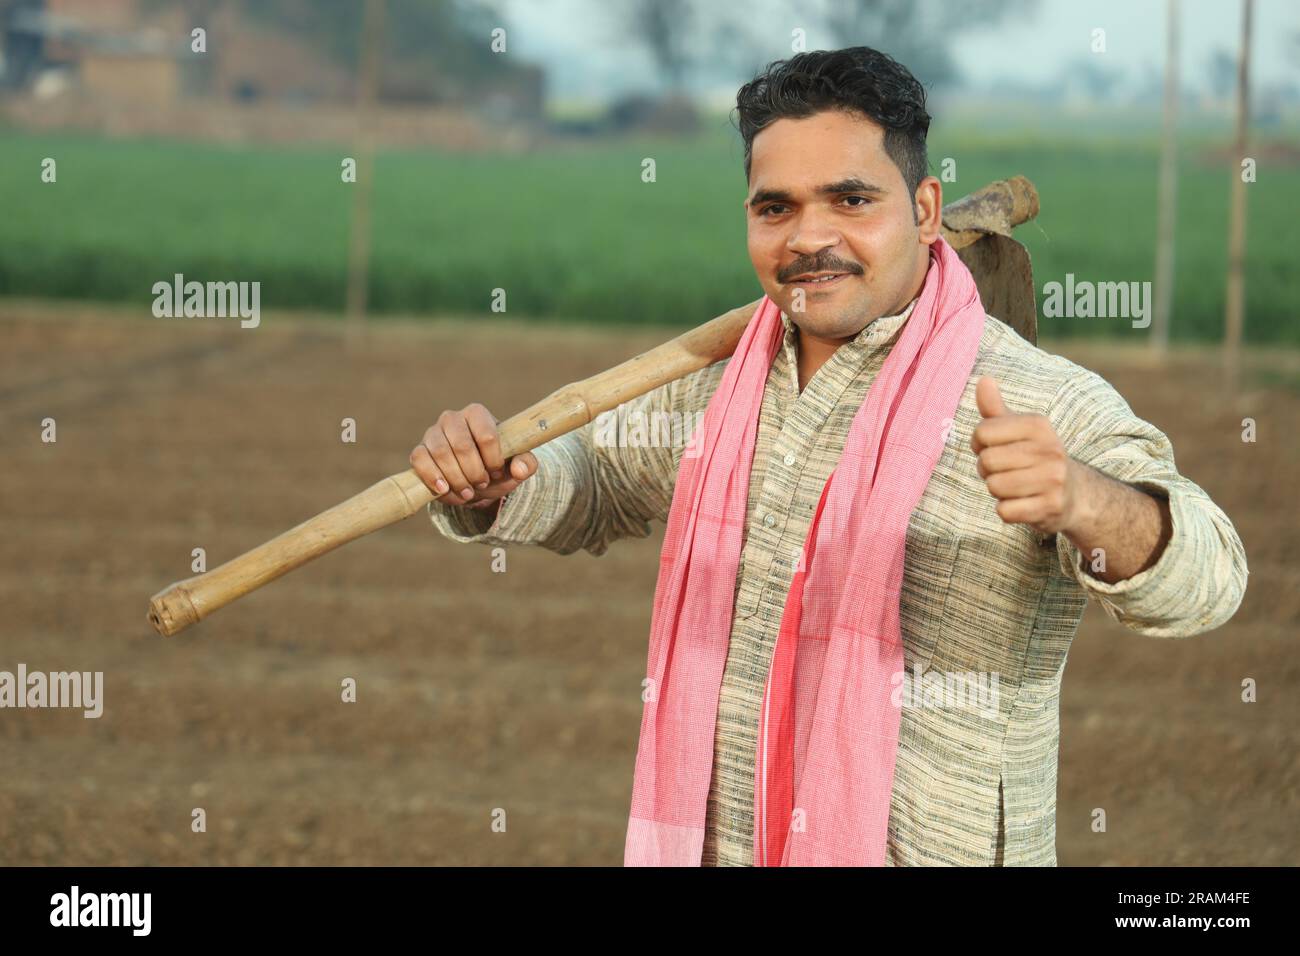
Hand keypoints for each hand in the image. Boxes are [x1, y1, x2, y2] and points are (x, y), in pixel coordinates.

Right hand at [410, 403, 537, 508]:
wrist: (473, 481)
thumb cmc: (496, 468)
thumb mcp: (515, 467)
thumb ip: (526, 464)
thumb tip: (519, 468)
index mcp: (478, 414)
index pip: (487, 435)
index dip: (493, 460)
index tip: (497, 472)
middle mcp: (453, 418)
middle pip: (463, 446)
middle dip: (474, 472)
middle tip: (481, 485)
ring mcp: (433, 433)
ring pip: (441, 454)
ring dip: (456, 479)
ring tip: (468, 492)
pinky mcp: (419, 450)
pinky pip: (420, 460)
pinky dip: (432, 477)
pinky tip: (444, 489)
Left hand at [970, 377, 1081, 535]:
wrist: (1073, 495)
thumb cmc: (1034, 457)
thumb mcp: (1018, 430)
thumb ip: (995, 409)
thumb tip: (983, 379)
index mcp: (1038, 425)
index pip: (982, 432)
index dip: (979, 444)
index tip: (995, 447)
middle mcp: (1050, 449)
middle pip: (987, 461)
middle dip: (987, 470)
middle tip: (1005, 470)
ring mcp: (1053, 479)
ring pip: (994, 487)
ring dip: (997, 490)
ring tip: (1015, 486)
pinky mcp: (1050, 507)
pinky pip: (1004, 511)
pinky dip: (1007, 510)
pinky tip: (1023, 503)